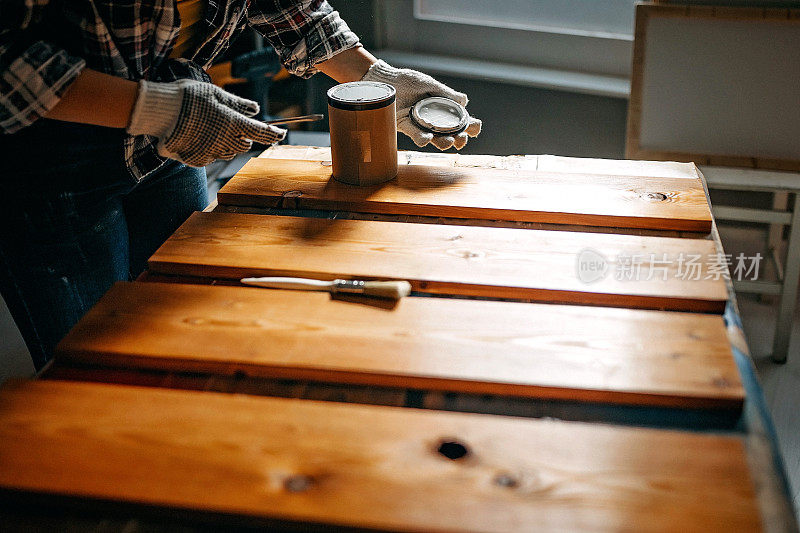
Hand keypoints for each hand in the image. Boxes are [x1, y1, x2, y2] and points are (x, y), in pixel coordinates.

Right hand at [126, 80, 285, 166]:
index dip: (274, 134)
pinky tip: (198, 136)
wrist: (159, 110)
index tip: (281, 133)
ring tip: (210, 128)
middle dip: (244, 138)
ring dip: (227, 143)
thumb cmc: (189, 97)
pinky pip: (210, 157)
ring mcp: (211, 152)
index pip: (261, 132)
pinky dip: (209, 148)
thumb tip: (256, 109)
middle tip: (234, 125)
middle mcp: (225, 141)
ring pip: (228, 153)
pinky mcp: (197, 159)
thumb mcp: (216, 93)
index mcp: (233, 123)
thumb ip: (238, 104)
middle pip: (245, 146)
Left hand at [361, 60, 480, 149]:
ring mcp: (420, 125)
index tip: (474, 128)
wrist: (385, 79)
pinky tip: (427, 138)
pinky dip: (422, 138)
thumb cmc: (407, 80)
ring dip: (444, 142)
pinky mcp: (405, 126)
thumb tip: (465, 101)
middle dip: (460, 139)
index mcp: (443, 108)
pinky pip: (415, 135)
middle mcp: (433, 120)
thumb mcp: (428, 84)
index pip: (461, 120)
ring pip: (435, 139)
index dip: (471, 126)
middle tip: (461, 139)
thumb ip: (445, 93)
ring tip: (449, 142)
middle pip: (451, 134)